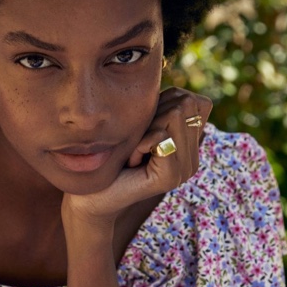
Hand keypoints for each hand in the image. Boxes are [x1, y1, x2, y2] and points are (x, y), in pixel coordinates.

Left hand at [62, 87, 212, 228]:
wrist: (92, 198)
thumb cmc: (110, 157)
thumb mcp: (139, 125)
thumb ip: (161, 107)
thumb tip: (176, 87)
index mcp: (189, 146)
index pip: (195, 102)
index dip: (165, 103)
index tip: (144, 129)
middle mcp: (193, 159)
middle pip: (185, 105)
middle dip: (153, 115)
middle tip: (137, 142)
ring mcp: (184, 170)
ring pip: (175, 116)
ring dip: (145, 129)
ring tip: (134, 153)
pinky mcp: (170, 178)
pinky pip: (160, 137)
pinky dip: (138, 143)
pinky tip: (131, 162)